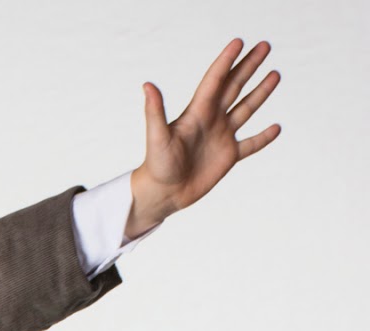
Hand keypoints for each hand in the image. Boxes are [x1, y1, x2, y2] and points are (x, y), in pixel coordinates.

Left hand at [127, 39, 281, 237]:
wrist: (162, 194)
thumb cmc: (156, 166)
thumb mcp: (156, 136)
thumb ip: (155, 111)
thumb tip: (147, 85)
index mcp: (197, 113)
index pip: (215, 80)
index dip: (226, 61)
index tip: (239, 42)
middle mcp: (211, 121)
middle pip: (234, 87)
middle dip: (249, 67)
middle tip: (265, 46)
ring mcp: (221, 137)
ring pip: (246, 109)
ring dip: (260, 92)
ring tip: (275, 74)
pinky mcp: (228, 157)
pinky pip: (251, 144)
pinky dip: (263, 138)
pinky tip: (276, 128)